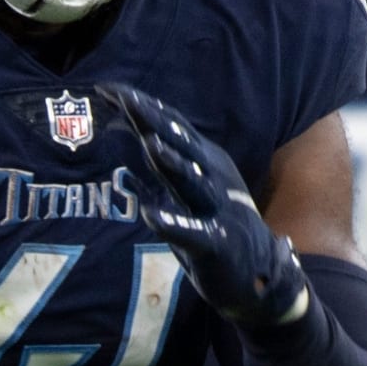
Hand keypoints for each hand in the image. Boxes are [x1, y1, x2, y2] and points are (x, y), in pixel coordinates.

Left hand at [97, 84, 308, 327]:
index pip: (168, 125)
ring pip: (192, 181)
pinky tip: (152, 216)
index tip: (106, 87)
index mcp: (205, 160)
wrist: (260, 277)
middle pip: (179, 142)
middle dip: (152, 119)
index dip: (140, 105)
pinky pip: (194, 233)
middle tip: (126, 97)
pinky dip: (174, 224)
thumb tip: (133, 128)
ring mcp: (218, 208)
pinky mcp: (218, 242)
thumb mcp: (190, 185)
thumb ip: (166, 158)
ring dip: (172, 162)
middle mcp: (213, 176)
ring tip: (150, 144)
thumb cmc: (216, 224)